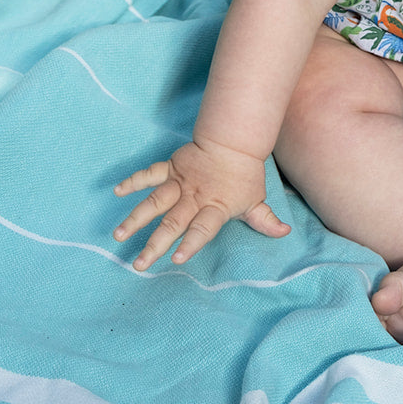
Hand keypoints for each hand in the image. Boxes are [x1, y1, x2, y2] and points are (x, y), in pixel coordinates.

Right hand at [113, 137, 289, 270]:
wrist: (234, 140)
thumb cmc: (245, 175)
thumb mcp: (255, 199)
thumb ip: (264, 220)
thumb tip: (284, 233)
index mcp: (216, 207)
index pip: (203, 228)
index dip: (191, 243)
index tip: (176, 259)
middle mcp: (195, 197)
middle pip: (174, 222)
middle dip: (155, 243)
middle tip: (138, 264)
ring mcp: (180, 182)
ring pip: (156, 201)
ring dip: (137, 217)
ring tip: (119, 234)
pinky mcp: (171, 168)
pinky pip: (150, 174)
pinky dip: (134, 181)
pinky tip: (118, 191)